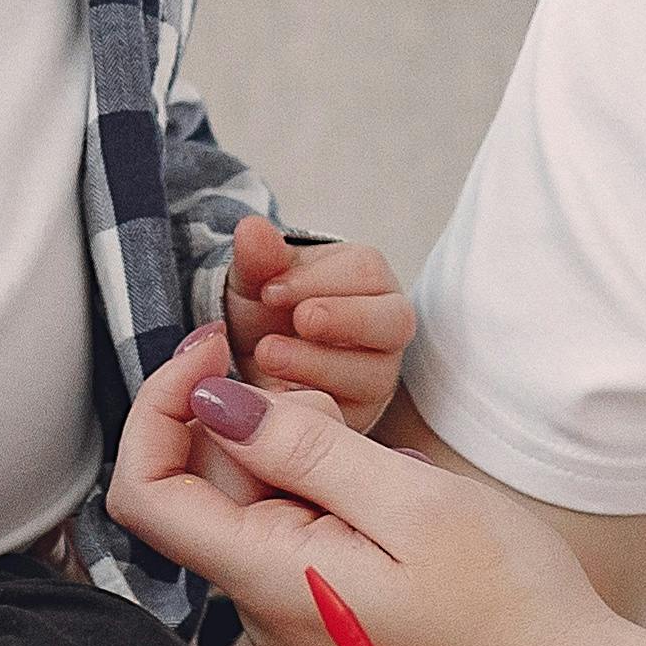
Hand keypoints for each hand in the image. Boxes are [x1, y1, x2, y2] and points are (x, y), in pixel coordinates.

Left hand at [105, 348, 616, 645]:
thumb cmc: (511, 607)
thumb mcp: (414, 503)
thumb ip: (306, 449)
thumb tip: (214, 401)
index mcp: (271, 579)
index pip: (148, 491)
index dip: (160, 409)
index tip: (217, 353)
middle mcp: (265, 606)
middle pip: (203, 487)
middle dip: (244, 417)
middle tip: (330, 394)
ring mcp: (297, 613)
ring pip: (253, 503)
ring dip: (294, 450)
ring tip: (378, 450)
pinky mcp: (331, 611)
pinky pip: (297, 530)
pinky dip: (326, 486)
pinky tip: (392, 485)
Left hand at [220, 216, 410, 432]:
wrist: (250, 361)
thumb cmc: (266, 311)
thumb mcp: (254, 281)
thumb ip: (258, 257)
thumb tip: (252, 228)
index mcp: (367, 280)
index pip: (366, 271)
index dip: (318, 279)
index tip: (270, 290)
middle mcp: (385, 327)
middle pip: (395, 322)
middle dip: (344, 320)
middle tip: (298, 320)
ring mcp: (377, 375)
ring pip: (376, 375)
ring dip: (319, 365)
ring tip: (267, 356)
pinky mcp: (360, 417)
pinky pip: (352, 417)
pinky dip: (315, 407)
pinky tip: (277, 395)